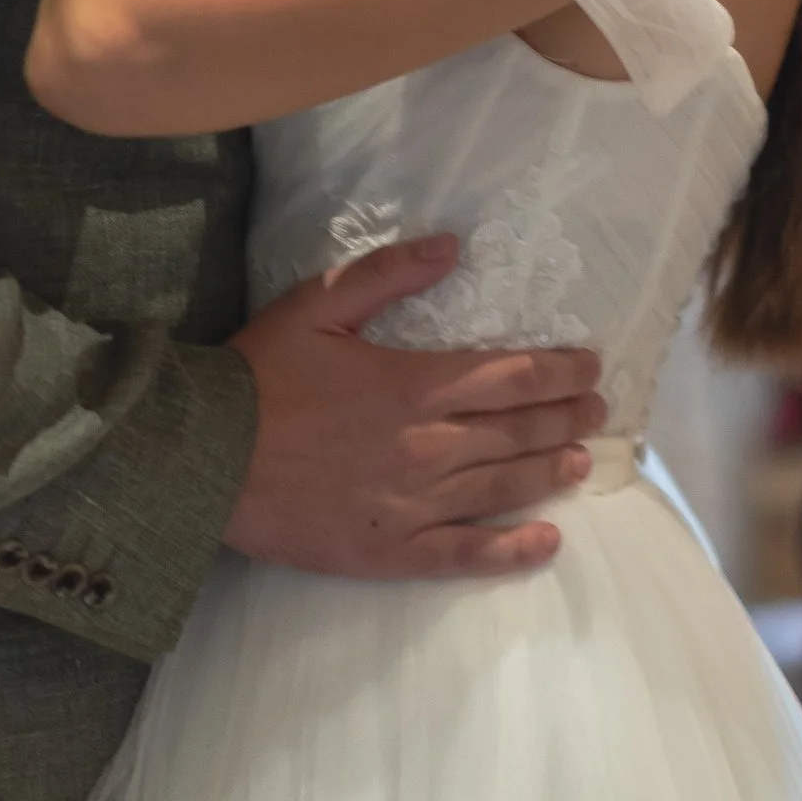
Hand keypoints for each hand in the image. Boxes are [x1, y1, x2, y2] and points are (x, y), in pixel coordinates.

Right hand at [225, 236, 603, 580]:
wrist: (202, 460)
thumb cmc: (259, 377)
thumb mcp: (316, 304)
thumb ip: (388, 274)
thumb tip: (453, 245)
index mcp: (413, 385)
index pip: (513, 376)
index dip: (561, 369)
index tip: (589, 365)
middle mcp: (427, 446)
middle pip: (520, 430)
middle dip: (568, 415)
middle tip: (599, 408)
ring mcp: (414, 505)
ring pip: (505, 487)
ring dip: (552, 470)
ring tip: (582, 460)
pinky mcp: (393, 551)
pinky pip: (467, 555)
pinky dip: (513, 550)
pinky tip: (547, 541)